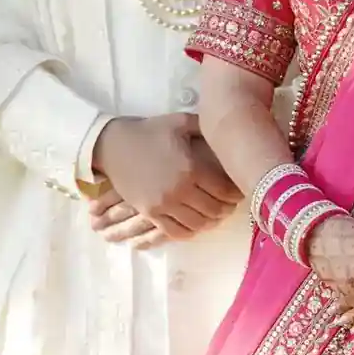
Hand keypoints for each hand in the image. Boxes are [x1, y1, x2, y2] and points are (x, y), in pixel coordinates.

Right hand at [90, 115, 241, 241]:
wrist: (113, 145)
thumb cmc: (149, 131)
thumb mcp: (181, 123)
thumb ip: (207, 127)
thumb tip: (229, 129)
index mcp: (191, 168)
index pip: (224, 190)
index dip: (236, 193)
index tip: (240, 191)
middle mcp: (179, 190)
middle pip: (214, 210)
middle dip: (227, 209)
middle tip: (231, 205)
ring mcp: (163, 205)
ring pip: (197, 224)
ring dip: (211, 222)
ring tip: (216, 215)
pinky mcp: (149, 212)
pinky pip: (175, 232)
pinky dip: (190, 231)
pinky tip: (195, 223)